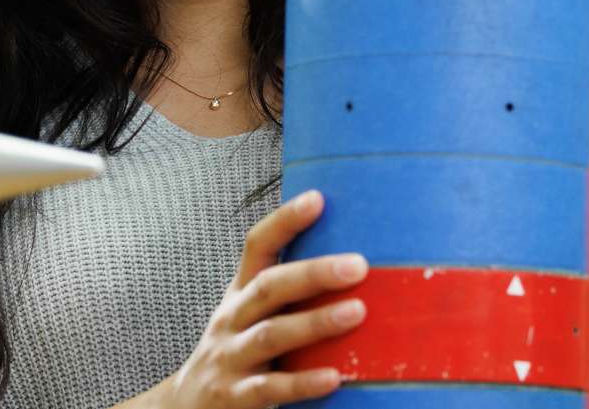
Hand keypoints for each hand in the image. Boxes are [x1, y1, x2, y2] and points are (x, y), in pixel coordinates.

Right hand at [133, 190, 366, 407]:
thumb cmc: (234, 356)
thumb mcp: (249, 318)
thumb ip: (287, 297)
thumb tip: (354, 271)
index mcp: (239, 295)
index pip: (256, 247)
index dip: (284, 222)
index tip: (317, 199)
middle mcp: (231, 320)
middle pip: (268, 287)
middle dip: (313, 273)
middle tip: (358, 265)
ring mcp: (230, 358)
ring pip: (271, 334)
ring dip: (314, 322)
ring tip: (357, 313)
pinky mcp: (233, 398)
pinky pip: (269, 389)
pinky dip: (302, 382)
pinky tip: (333, 377)